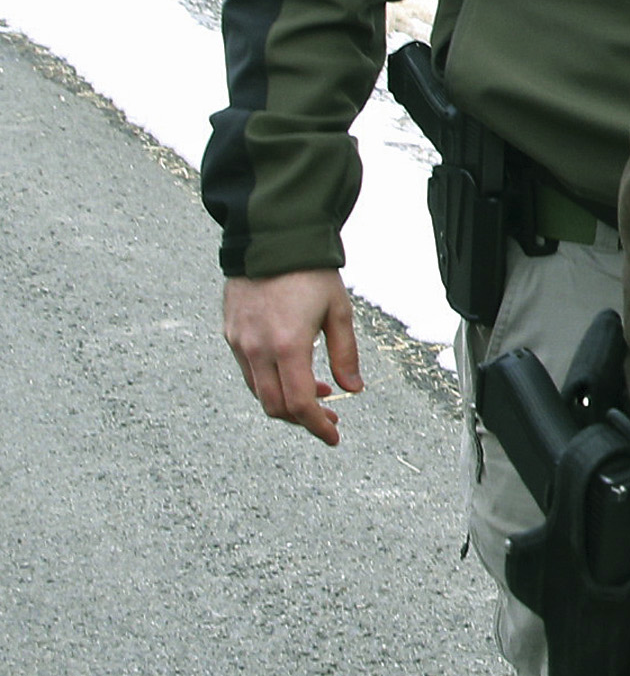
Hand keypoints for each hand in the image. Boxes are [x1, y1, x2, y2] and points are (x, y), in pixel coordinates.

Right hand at [222, 268, 361, 446]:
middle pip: (275, 406)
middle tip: (329, 418)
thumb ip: (345, 354)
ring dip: (287, 401)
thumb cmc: (311, 272)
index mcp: (288, 345)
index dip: (318, 426)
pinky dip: (271, 382)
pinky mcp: (230, 333)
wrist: (271, 239)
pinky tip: (294, 372)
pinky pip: (249, 371)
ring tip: (319, 393)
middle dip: (303, 419)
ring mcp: (239, 342)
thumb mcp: (339, 311)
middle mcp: (257, 349)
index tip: (333, 436)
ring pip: (259, 392)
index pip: (300, 404)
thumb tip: (353, 390)